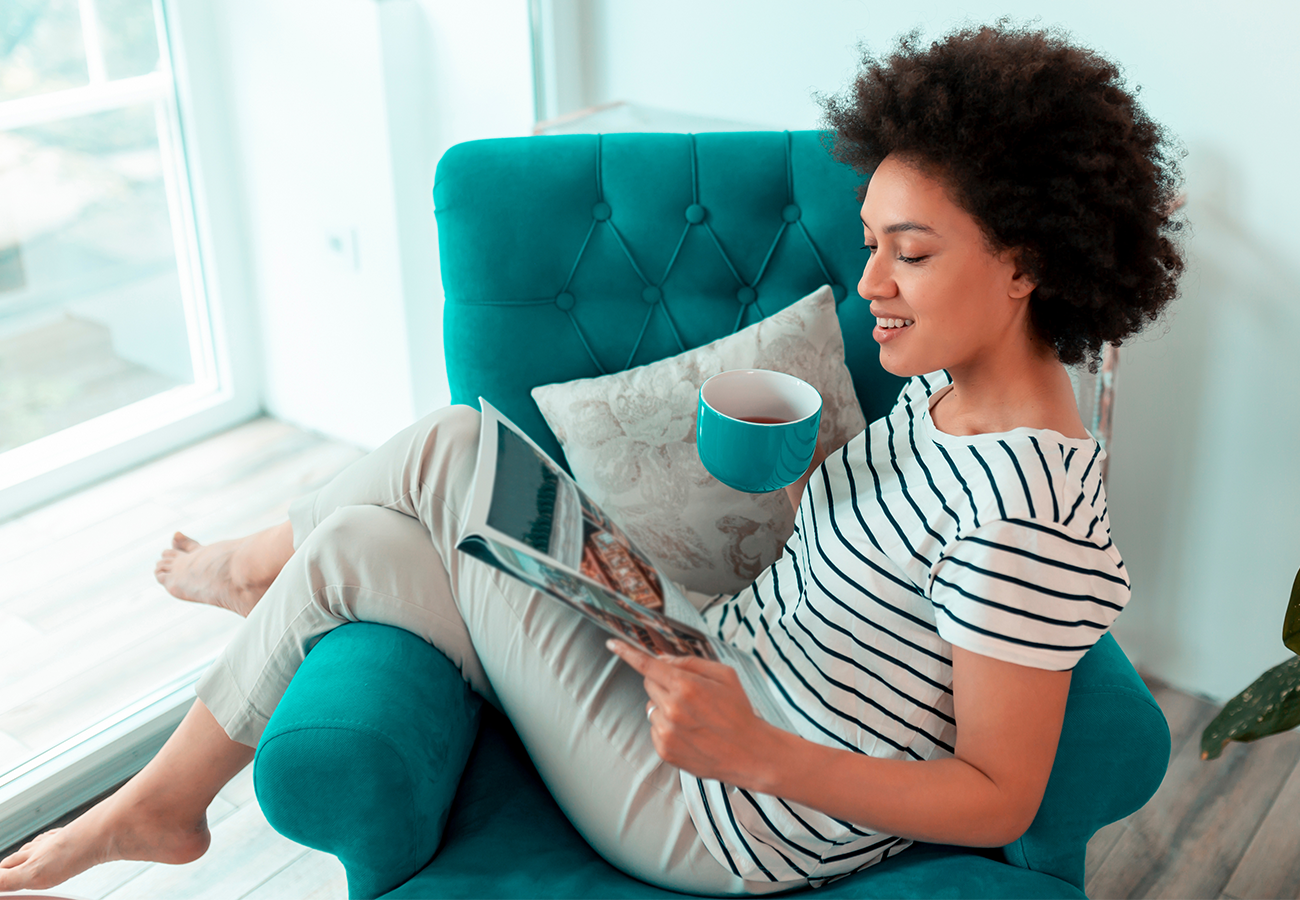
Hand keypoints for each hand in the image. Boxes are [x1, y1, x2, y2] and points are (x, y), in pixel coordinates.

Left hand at [606, 639, 780, 784]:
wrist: (749, 753)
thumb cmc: (739, 711)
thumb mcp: (724, 676)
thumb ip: (690, 663)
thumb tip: (662, 659)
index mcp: (686, 686)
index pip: (648, 665)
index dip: (627, 653)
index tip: (612, 644)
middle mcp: (672, 709)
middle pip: (649, 684)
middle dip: (663, 683)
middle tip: (688, 693)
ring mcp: (666, 732)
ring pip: (651, 707)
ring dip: (665, 707)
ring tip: (693, 718)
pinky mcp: (664, 750)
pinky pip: (655, 728)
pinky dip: (667, 727)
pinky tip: (690, 733)